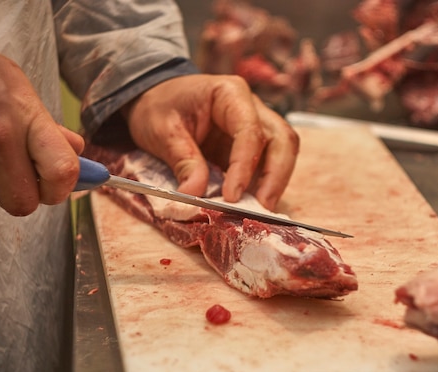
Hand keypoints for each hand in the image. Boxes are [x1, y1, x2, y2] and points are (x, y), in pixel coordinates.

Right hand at [0, 34, 83, 215]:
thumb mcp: (20, 92)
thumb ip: (48, 127)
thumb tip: (76, 151)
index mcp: (30, 117)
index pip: (62, 171)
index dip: (58, 191)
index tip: (50, 189)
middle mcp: (2, 135)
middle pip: (22, 202)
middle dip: (15, 196)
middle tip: (6, 176)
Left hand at [122, 74, 298, 210]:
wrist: (155, 99)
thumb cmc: (159, 106)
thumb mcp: (163, 131)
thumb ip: (182, 160)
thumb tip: (195, 195)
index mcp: (230, 93)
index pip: (250, 131)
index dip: (245, 166)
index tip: (232, 196)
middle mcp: (252, 108)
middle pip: (282, 139)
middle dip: (276, 176)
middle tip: (262, 207)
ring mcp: (256, 127)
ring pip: (282, 153)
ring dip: (275, 183)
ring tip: (259, 211)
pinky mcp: (251, 148)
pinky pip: (267, 166)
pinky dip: (262, 186)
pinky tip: (250, 205)